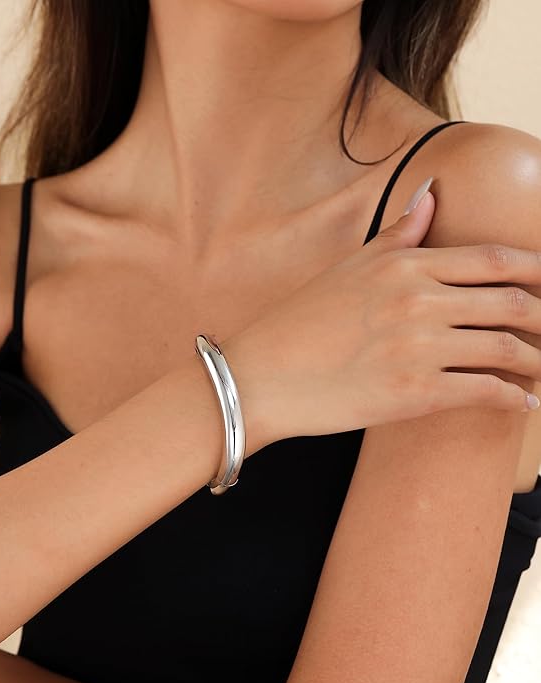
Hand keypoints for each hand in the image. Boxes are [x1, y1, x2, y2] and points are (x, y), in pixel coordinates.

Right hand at [221, 181, 540, 447]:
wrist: (259, 375)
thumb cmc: (300, 321)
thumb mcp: (350, 267)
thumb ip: (398, 233)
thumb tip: (430, 192)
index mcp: (405, 265)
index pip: (495, 260)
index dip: (537, 271)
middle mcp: (418, 300)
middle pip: (512, 302)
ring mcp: (419, 347)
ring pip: (506, 349)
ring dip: (538, 360)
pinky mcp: (414, 393)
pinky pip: (484, 392)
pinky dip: (513, 397)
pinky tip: (524, 401)